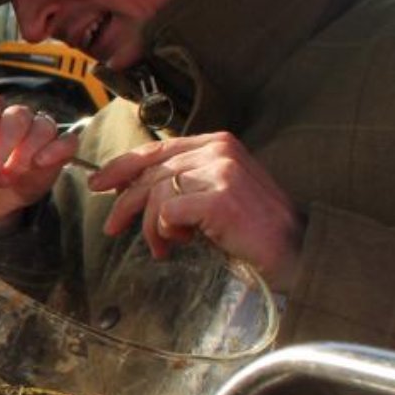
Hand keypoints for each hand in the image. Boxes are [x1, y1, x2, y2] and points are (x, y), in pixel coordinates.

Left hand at [0, 94, 78, 233]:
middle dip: (1, 148)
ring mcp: (37, 131)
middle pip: (16, 117)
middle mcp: (12, 117)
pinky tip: (40, 164)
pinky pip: (66, 141)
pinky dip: (57, 150)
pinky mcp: (56, 150)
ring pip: (42, 126)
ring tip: (6, 178)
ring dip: (25, 153)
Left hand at [88, 132, 302, 289]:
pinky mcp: (220, 197)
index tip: (99, 184)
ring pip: (155, 193)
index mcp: (216, 143)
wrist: (294, 251)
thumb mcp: (211, 194)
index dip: (122, 166)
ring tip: (163, 247)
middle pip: (150, 172)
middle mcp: (217, 149)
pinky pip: (168, 212)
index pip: (156, 149)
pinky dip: (167, 231)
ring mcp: (220, 171)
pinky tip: (184, 242)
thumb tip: (130, 188)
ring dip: (151, 227)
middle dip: (126, 203)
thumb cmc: (250, 228)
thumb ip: (180, 183)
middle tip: (113, 227)